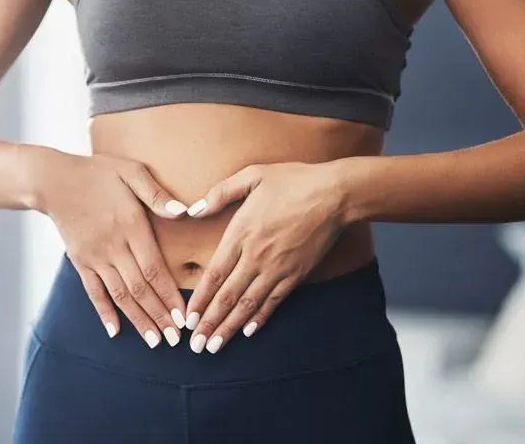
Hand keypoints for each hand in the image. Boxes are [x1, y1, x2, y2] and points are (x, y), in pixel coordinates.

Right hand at [27, 147, 189, 347]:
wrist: (53, 180)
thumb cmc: (98, 172)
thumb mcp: (131, 171)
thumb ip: (157, 194)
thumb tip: (184, 211)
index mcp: (131, 226)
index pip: (154, 268)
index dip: (169, 295)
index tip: (184, 316)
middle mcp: (113, 246)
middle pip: (140, 288)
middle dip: (160, 316)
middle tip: (177, 339)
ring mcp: (95, 256)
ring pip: (120, 295)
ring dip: (138, 320)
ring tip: (155, 341)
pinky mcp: (80, 261)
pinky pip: (93, 292)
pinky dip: (104, 312)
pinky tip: (115, 331)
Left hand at [184, 161, 350, 353]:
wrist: (335, 195)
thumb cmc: (293, 181)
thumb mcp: (252, 176)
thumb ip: (220, 193)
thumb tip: (194, 209)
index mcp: (241, 233)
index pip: (215, 274)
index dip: (200, 299)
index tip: (188, 319)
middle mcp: (256, 256)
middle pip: (228, 296)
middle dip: (210, 323)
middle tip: (196, 346)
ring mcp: (277, 268)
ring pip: (249, 304)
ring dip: (230, 328)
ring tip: (215, 347)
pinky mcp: (296, 274)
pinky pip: (274, 301)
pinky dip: (260, 318)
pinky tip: (248, 331)